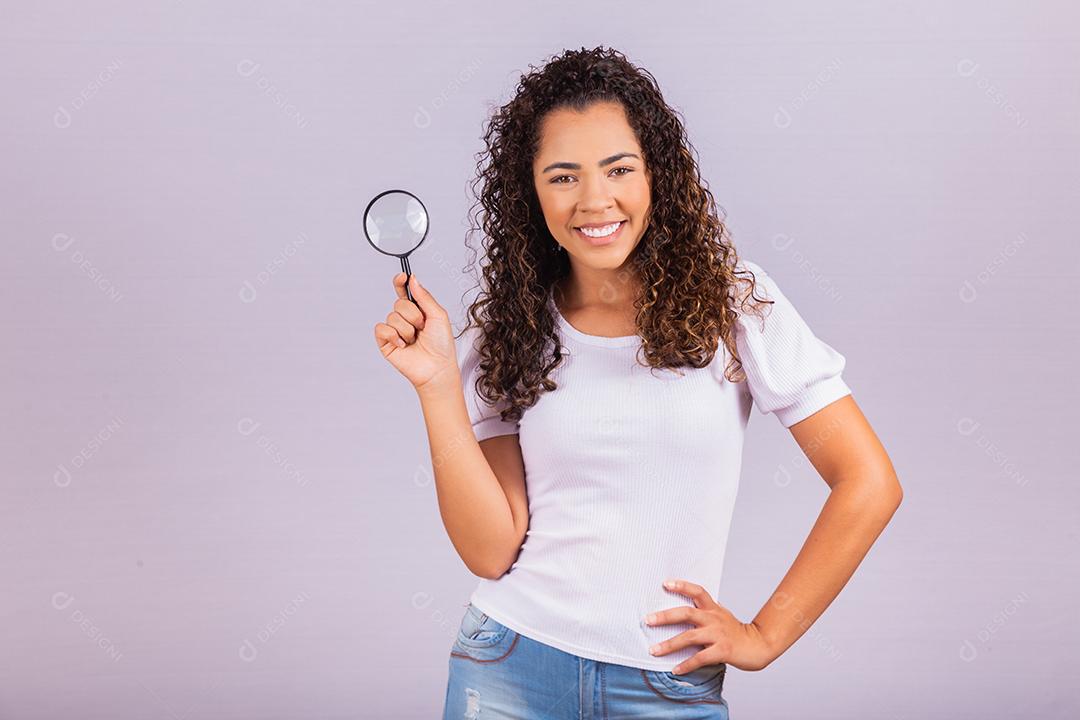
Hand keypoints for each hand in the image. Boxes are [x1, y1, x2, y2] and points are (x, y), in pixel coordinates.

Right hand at [373, 272, 457, 390]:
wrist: (436, 368)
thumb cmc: (441, 345)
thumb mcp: (438, 315)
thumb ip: (424, 296)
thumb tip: (413, 279)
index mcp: (418, 310)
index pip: (404, 291)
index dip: (400, 282)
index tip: (402, 276)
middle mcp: (405, 318)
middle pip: (399, 303)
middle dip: (413, 315)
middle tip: (422, 328)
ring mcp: (394, 330)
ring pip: (392, 316)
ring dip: (407, 329)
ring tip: (415, 340)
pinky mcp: (385, 342)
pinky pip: (382, 329)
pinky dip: (393, 336)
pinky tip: (403, 345)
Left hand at [644, 578, 774, 672]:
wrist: (758, 645)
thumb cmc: (735, 631)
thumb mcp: (720, 615)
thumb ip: (704, 610)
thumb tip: (682, 606)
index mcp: (713, 608)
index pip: (697, 591)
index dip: (682, 585)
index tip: (665, 583)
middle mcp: (714, 619)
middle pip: (686, 613)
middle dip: (665, 617)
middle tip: (648, 620)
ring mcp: (718, 635)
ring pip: (689, 637)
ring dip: (669, 644)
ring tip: (653, 650)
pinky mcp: (722, 651)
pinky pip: (700, 658)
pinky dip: (686, 665)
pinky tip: (675, 669)